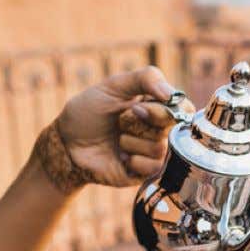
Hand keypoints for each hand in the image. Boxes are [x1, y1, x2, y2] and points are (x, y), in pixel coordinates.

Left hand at [34, 66, 194, 191]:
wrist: (66, 144)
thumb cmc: (88, 113)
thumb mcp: (113, 86)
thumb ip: (145, 78)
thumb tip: (172, 94)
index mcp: (155, 106)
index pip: (182, 107)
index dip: (164, 109)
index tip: (137, 107)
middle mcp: (158, 129)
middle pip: (172, 128)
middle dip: (141, 123)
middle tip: (121, 121)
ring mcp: (152, 151)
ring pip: (160, 148)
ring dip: (131, 142)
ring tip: (117, 140)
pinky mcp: (145, 172)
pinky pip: (153, 167)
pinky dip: (134, 160)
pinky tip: (121, 158)